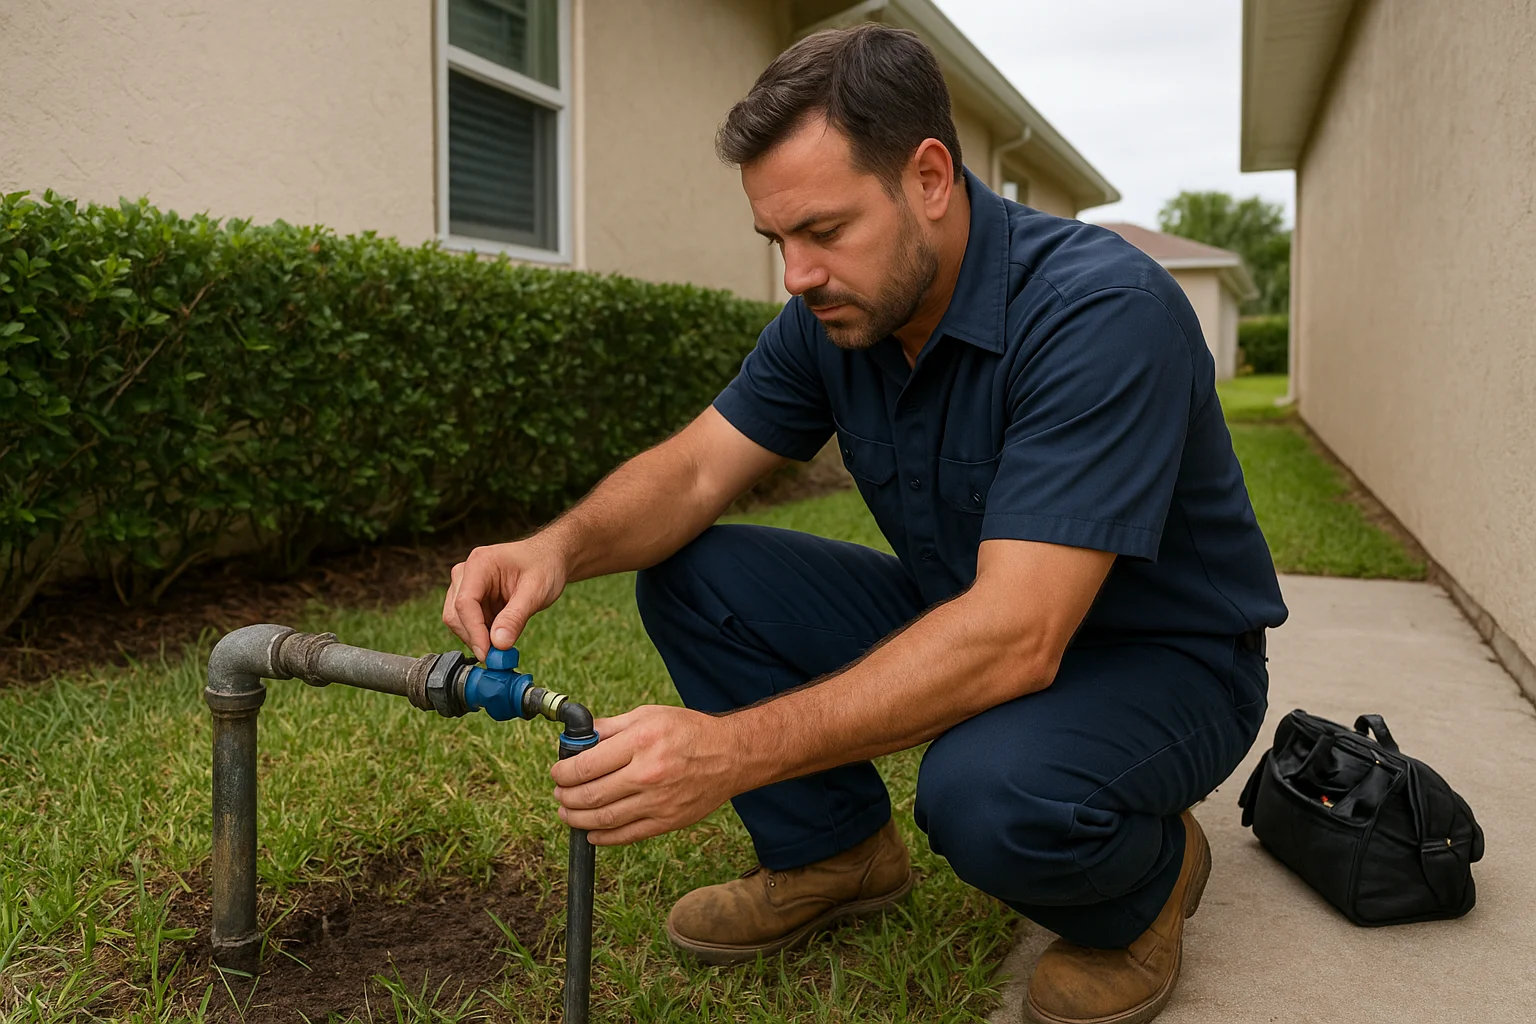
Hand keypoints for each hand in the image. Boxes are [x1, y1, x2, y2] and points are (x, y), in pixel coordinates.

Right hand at [442, 535, 569, 660]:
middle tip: (498, 657)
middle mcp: (466, 573)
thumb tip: (498, 644)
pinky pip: (469, 623)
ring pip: (458, 622)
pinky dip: (482, 635)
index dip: (474, 631)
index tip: (487, 654)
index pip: (464, 602)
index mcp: (479, 564)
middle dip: (474, 638)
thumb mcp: (536, 591)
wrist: (549, 558)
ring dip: (478, 638)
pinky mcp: (472, 599)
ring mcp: (466, 586)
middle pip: (455, 614)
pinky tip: (501, 636)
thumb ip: (516, 617)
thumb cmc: (544, 566)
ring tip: (505, 644)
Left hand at [550, 705, 745, 845]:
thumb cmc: (688, 731)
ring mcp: (658, 802)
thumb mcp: (648, 716)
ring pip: (603, 819)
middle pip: (590, 795)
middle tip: (558, 793)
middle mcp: (648, 774)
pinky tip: (591, 832)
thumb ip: (610, 727)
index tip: (557, 772)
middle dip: (565, 796)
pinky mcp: (667, 822)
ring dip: (577, 819)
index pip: (586, 765)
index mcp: (640, 743)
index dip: (563, 772)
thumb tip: (578, 737)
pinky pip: (627, 835)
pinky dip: (603, 837)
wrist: (730, 756)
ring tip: (567, 812)